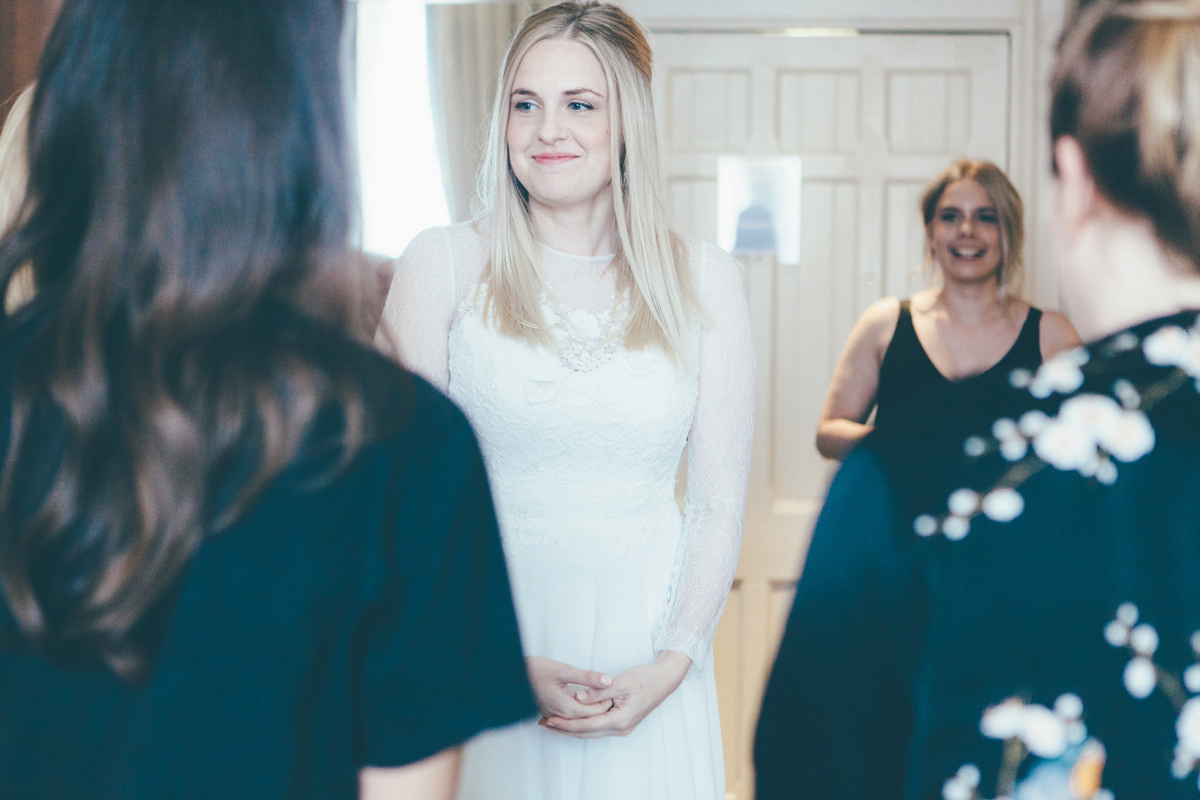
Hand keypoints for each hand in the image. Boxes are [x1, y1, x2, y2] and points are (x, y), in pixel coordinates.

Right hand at [526, 656, 613, 720]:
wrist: (510, 675)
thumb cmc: (534, 670)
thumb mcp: (564, 670)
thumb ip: (587, 677)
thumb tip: (607, 680)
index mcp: (565, 708)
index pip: (593, 712)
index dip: (606, 703)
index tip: (616, 694)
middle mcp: (559, 716)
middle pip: (587, 719)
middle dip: (601, 710)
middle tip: (614, 699)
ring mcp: (552, 715)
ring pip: (577, 720)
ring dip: (590, 713)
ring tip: (603, 703)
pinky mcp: (548, 712)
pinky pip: (568, 719)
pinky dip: (580, 715)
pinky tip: (585, 709)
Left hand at [539, 650, 691, 737]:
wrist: (665, 680)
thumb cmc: (645, 679)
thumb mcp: (620, 682)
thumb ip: (597, 692)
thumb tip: (577, 699)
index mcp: (620, 720)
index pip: (586, 725)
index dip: (566, 724)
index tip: (549, 720)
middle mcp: (621, 728)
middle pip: (586, 733)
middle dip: (564, 729)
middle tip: (544, 722)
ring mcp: (622, 728)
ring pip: (591, 732)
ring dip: (572, 728)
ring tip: (553, 722)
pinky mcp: (621, 722)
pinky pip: (597, 727)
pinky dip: (583, 724)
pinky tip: (572, 719)